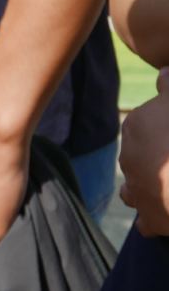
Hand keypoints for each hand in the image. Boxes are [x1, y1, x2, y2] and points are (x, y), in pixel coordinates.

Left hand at [119, 68, 168, 236]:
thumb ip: (168, 85)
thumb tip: (162, 71)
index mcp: (136, 127)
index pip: (144, 126)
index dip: (164, 130)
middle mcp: (129, 158)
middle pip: (138, 158)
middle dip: (154, 159)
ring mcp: (137, 190)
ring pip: (133, 190)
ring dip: (145, 189)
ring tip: (166, 188)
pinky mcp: (151, 220)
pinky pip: (146, 223)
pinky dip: (153, 221)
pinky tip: (166, 217)